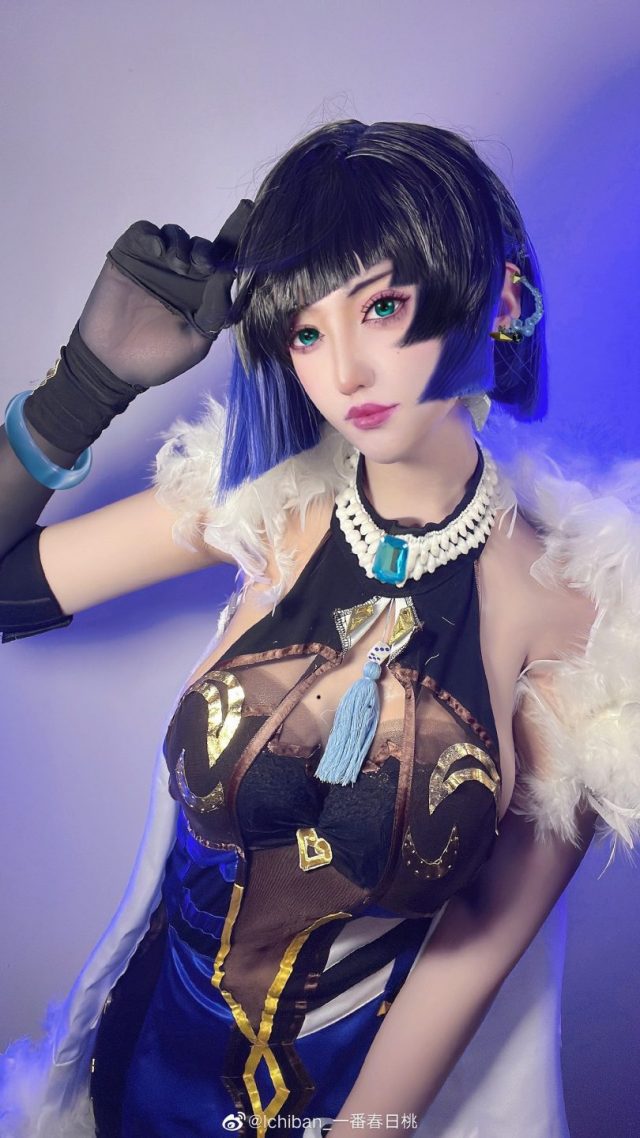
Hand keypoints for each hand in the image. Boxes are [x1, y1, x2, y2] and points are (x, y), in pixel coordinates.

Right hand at [78, 200, 252, 387]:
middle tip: (203, 266)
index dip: (238, 236)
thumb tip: (230, 275)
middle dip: (206, 251)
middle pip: (202, 245)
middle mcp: (183, 275)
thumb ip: (215, 310)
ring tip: (178, 265)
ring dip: (181, 245)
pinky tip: (158, 251)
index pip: (225, 262)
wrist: (113, 366)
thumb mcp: (196, 341)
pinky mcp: (129, 255)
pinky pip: (144, 233)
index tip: (249, 213)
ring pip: (175, 235)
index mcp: (204, 293)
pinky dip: (153, 236)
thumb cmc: (159, 359)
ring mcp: (155, 263)